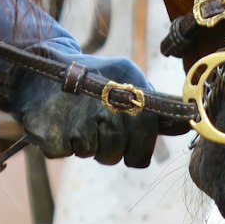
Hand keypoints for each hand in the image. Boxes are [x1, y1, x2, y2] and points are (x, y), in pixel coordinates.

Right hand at [14, 55, 158, 166]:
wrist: (38, 69)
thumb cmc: (91, 76)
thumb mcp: (123, 73)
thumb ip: (151, 98)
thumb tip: (185, 121)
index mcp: (124, 90)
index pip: (147, 130)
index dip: (143, 143)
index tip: (136, 143)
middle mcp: (103, 107)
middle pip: (123, 151)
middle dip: (118, 149)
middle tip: (104, 132)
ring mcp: (77, 124)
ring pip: (98, 154)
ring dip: (92, 145)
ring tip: (81, 121)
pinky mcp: (52, 138)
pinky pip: (69, 153)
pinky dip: (66, 144)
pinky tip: (62, 123)